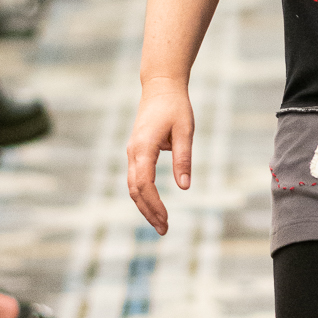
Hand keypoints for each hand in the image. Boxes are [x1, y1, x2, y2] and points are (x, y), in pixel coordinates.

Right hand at [127, 78, 193, 234]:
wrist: (160, 87)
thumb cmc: (175, 107)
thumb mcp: (185, 131)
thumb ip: (183, 159)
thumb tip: (184, 187)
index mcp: (144, 147)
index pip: (144, 183)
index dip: (154, 204)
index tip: (166, 219)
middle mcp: (133, 152)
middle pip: (135, 190)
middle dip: (148, 211)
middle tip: (164, 230)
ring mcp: (132, 152)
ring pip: (133, 186)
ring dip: (145, 206)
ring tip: (161, 223)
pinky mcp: (136, 152)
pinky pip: (136, 178)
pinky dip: (143, 195)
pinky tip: (155, 206)